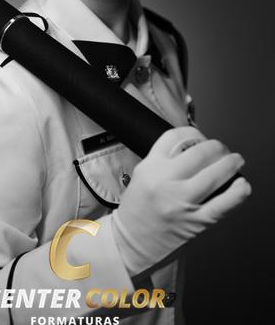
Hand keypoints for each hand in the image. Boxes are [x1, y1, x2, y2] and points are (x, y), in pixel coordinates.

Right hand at [112, 126, 250, 275]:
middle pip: (199, 153)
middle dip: (216, 146)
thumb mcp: (142, 174)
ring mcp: (183, 203)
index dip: (192, 132)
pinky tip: (242, 184)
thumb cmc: (138, 209)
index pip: (175, 138)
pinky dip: (237, 193)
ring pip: (214, 175)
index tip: (198, 135)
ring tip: (235, 160)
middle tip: (220, 148)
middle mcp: (166, 183)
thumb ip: (164, 159)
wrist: (132, 242)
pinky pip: (223, 205)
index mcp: (151, 168)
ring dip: (230, 163)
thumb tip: (192, 146)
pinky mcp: (196, 222)